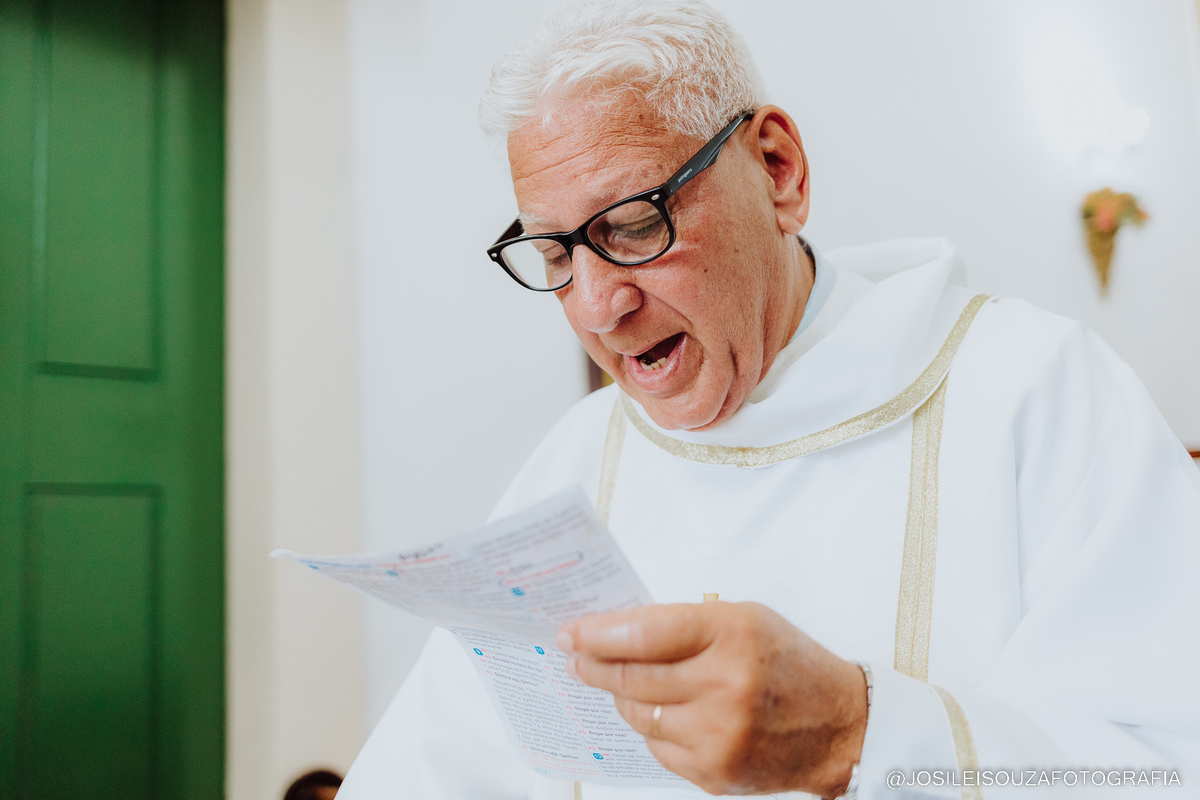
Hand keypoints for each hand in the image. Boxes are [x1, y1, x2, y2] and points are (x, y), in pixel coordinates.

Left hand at [556, 602, 866, 797]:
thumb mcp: (745, 620)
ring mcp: (719, 734)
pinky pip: (657, 747)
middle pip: (631, 676)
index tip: (571, 632)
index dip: (598, 633)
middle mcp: (725, 685)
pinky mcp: (714, 771)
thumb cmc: (789, 665)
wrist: (841, 726)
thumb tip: (616, 629)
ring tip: (619, 682)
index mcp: (733, 634)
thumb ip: (685, 623)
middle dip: (593, 664)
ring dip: (621, 696)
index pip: (645, 632)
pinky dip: (653, 727)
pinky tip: (664, 712)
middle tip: (575, 657)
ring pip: (639, 714)